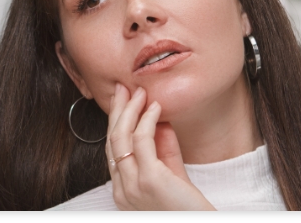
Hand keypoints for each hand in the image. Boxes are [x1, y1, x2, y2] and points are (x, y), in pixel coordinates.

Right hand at [106, 83, 214, 210]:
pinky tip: (154, 107)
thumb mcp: (173, 178)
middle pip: (112, 141)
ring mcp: (133, 186)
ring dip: (130, 110)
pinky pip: (142, 141)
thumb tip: (158, 123)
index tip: (124, 102)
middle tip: (123, 89)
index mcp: (124, 192)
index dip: (117, 123)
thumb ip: (164, 152)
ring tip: (139, 92)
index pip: (113, 151)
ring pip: (120, 138)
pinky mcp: (150, 180)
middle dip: (117, 111)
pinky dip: (147, 119)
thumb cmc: (189, 210)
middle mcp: (123, 190)